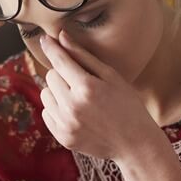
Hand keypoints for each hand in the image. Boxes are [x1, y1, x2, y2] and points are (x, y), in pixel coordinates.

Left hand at [38, 30, 164, 160]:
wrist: (135, 144)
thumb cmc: (127, 105)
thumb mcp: (111, 76)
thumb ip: (83, 56)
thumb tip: (61, 36)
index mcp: (87, 87)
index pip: (60, 61)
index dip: (51, 47)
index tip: (45, 38)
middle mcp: (72, 106)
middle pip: (51, 76)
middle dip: (62, 74)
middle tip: (81, 81)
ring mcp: (66, 124)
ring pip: (45, 94)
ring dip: (57, 91)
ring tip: (78, 98)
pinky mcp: (62, 137)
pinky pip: (47, 113)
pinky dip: (57, 109)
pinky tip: (75, 112)